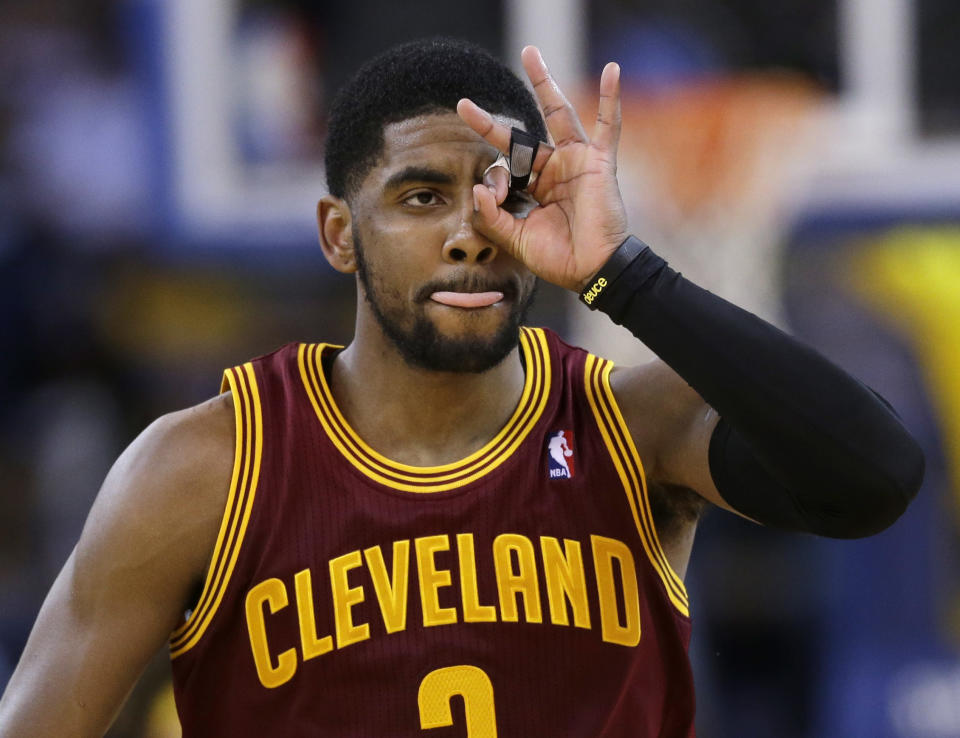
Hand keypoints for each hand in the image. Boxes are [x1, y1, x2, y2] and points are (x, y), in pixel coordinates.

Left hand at [457, 46, 628, 292]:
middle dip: (493, 122)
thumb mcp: (516, 239)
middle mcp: (555, 170)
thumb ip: (493, 216)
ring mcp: (577, 162)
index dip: (490, 175)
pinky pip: (608, 125)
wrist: (593, 271)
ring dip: (545, 84)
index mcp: (536, 188)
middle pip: (522, 135)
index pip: (505, 167)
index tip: (486, 194)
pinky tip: (612, 70)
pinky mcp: (598, 162)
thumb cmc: (559, 259)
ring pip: (558, 115)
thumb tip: (476, 187)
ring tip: (529, 54)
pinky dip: (610, 97)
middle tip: (464, 104)